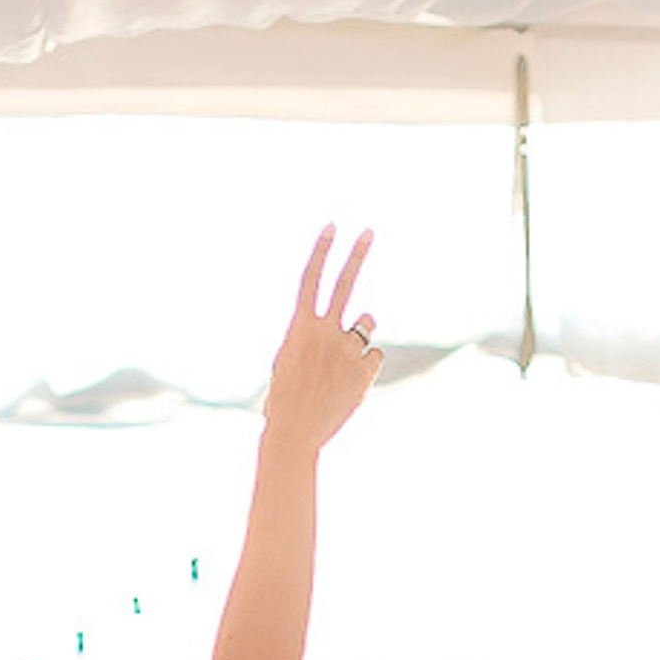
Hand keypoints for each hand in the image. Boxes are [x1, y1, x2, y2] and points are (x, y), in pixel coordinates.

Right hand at [264, 226, 380, 451]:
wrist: (295, 432)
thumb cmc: (286, 397)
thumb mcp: (290, 359)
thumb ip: (320, 335)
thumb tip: (363, 323)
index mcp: (299, 328)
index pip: (311, 279)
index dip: (322, 251)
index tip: (333, 227)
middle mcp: (325, 332)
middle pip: (344, 284)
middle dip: (356, 255)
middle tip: (369, 231)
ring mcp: (346, 350)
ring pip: (366, 324)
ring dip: (360, 332)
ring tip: (341, 359)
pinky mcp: (364, 370)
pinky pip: (373, 356)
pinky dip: (365, 366)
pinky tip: (348, 383)